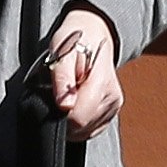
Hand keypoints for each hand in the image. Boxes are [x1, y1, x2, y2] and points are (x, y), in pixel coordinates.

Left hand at [43, 4, 122, 140]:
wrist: (93, 34)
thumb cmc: (75, 41)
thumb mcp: (62, 51)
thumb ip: (63, 78)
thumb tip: (65, 106)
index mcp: (102, 82)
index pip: (78, 118)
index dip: (60, 114)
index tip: (53, 98)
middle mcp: (112, 99)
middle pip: (80, 128)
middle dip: (64, 116)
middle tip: (60, 93)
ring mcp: (113, 108)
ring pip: (84, 132)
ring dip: (70, 118)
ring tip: (68, 94)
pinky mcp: (110, 114)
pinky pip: (88, 130)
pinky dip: (77, 120)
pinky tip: (75, 101)